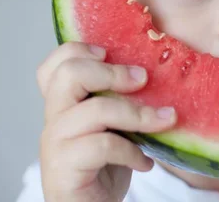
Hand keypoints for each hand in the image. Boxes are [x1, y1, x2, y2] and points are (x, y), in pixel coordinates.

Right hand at [36, 42, 176, 201]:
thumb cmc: (106, 165)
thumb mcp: (115, 124)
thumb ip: (120, 100)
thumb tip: (157, 72)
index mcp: (63, 104)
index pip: (54, 65)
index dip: (78, 50)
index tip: (110, 54)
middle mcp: (53, 119)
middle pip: (69, 74)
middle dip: (113, 72)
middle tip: (143, 79)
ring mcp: (55, 143)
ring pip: (95, 109)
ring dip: (138, 114)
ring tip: (164, 121)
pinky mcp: (63, 168)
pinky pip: (104, 146)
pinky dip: (132, 151)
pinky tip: (145, 161)